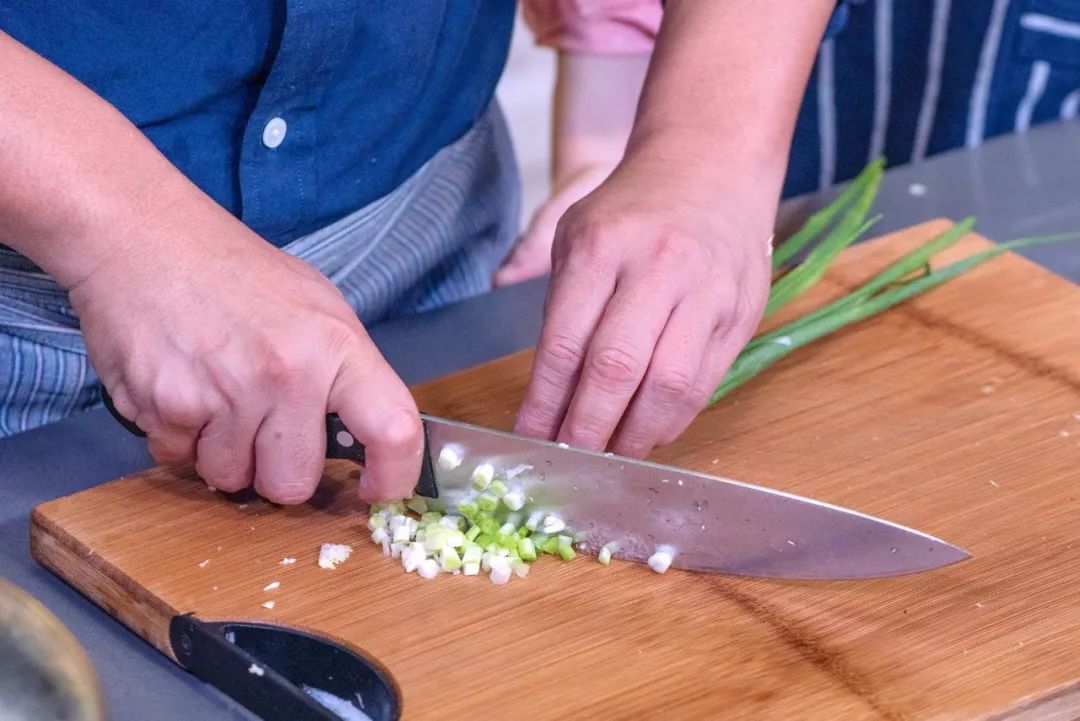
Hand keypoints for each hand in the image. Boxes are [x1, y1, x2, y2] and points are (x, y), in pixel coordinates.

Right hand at [70, 197, 422, 503]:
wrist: (142, 235)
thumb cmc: (234, 272)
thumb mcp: (316, 306)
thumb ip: (343, 374)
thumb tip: (366, 437)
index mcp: (336, 346)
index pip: (393, 429)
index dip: (394, 475)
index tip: (377, 488)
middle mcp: (287, 374)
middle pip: (293, 485)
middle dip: (274, 469)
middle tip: (261, 425)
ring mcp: (226, 393)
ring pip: (232, 480)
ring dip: (222, 453)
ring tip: (215, 394)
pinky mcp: (168, 406)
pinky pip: (180, 460)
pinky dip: (178, 437)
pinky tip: (182, 387)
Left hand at [514, 155, 773, 456]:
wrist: (712, 166)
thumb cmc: (633, 209)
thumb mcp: (574, 231)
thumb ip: (554, 303)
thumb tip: (544, 390)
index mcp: (601, 246)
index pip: (566, 343)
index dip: (545, 403)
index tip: (528, 437)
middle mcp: (657, 267)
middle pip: (616, 368)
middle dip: (586, 428)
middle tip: (567, 460)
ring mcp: (706, 291)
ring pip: (668, 385)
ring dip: (634, 434)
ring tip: (609, 455)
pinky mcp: (740, 313)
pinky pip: (704, 384)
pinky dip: (671, 420)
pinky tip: (647, 432)